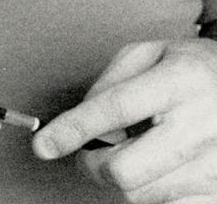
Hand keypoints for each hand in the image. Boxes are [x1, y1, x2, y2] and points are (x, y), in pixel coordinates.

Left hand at [33, 37, 216, 202]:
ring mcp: (216, 166)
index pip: (116, 109)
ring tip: (140, 150)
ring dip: (125, 177)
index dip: (73, 129)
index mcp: (181, 81)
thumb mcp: (151, 53)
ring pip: (141, 194)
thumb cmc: (194, 69)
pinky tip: (158, 169)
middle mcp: (203, 126)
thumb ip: (110, 81)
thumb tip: (81, 120)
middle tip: (94, 150)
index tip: (44, 145)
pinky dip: (153, 192)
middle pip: (124, 170)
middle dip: (94, 163)